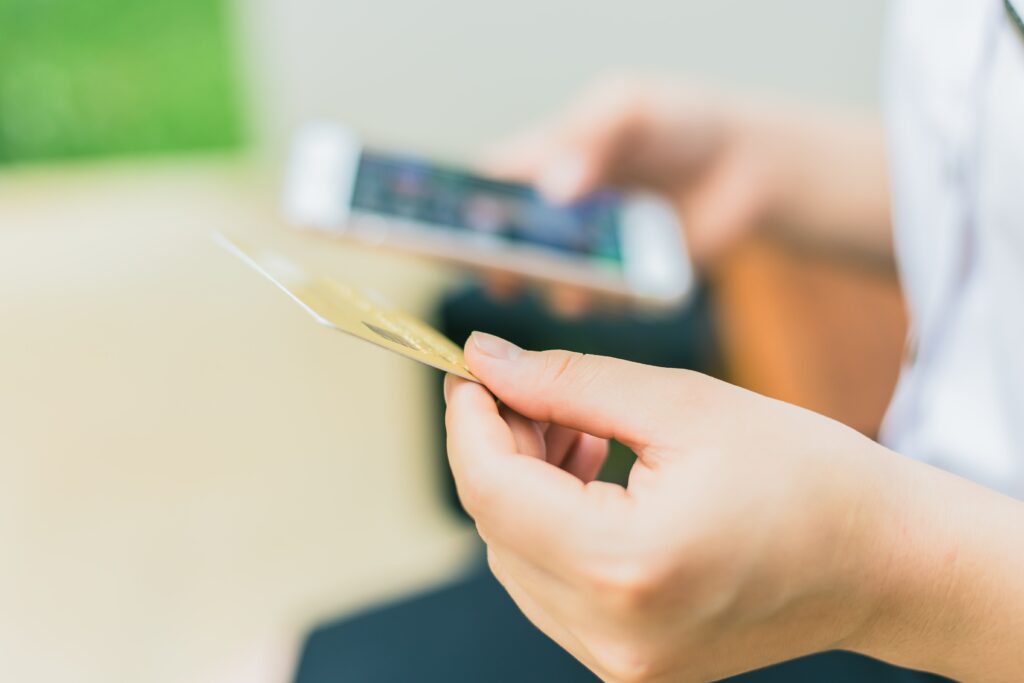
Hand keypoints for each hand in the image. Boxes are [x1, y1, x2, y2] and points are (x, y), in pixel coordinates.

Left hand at [444, 332, 905, 681]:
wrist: (881, 560)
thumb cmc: (805, 476)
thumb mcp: (680, 404)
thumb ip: (567, 381)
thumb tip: (485, 358)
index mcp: (628, 564)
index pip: (492, 490)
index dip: (467, 422)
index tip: (468, 373)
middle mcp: (613, 632)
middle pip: (497, 525)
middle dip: (498, 446)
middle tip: (528, 388)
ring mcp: (620, 660)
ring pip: (517, 557)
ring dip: (525, 485)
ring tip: (576, 427)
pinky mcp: (631, 662)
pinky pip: (554, 586)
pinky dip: (553, 525)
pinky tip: (591, 474)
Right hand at [479, 75, 776, 314]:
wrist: (742, 165)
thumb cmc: (675, 119)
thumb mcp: (628, 108)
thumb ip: (589, 136)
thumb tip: (554, 188)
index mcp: (534, 163)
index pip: (477, 192)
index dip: (453, 214)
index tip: (443, 232)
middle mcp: (547, 217)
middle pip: (498, 248)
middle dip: (495, 263)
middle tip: (504, 269)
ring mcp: (579, 256)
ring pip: (544, 286)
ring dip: (551, 289)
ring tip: (573, 283)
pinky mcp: (615, 289)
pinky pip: (595, 307)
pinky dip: (601, 303)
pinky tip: (622, 288)